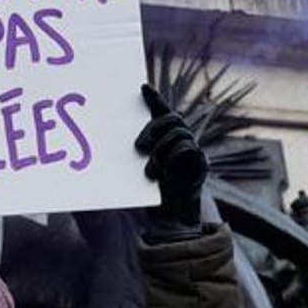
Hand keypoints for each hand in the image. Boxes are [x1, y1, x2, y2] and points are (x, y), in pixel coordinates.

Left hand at [136, 84, 206, 227]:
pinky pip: (188, 149)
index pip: (161, 113)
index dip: (155, 99)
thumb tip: (106, 152)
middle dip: (152, 129)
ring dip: (161, 151)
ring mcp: (193, 151)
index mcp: (165, 140)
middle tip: (138, 148)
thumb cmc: (150, 196)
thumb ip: (129, 159)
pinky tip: (166, 175)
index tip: (142, 87)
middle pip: (171, 119)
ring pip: (178, 133)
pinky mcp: (201, 164)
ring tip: (151, 171)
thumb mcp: (134, 174)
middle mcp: (181, 141)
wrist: (168, 220)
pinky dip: (173, 159)